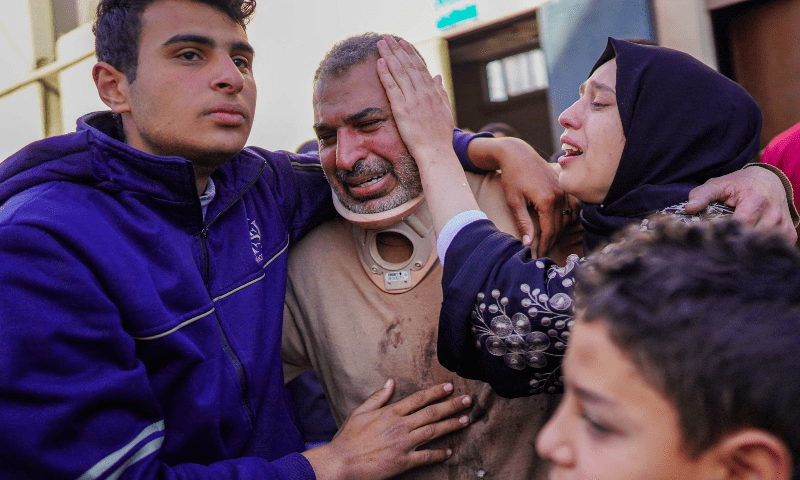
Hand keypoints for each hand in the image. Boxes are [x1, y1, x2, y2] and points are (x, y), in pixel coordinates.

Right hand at [303, 379, 471, 479]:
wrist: (340, 462)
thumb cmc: (348, 438)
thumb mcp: (360, 412)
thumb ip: (378, 397)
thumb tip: (390, 382)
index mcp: (390, 412)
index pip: (419, 398)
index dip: (436, 392)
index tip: (449, 387)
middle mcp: (400, 426)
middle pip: (432, 412)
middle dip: (452, 405)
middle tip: (468, 400)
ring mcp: (403, 444)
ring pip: (433, 432)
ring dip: (451, 425)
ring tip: (465, 420)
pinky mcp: (403, 462)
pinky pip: (426, 457)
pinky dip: (438, 454)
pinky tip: (448, 451)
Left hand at [375, 36, 454, 163]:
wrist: (436, 153)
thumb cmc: (440, 137)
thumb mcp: (445, 111)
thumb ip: (441, 92)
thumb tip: (437, 77)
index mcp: (433, 92)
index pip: (420, 68)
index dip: (410, 53)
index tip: (403, 43)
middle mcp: (424, 93)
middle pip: (408, 66)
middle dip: (397, 50)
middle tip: (388, 38)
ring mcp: (413, 100)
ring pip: (400, 73)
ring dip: (389, 56)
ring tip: (381, 44)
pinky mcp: (402, 110)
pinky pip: (392, 88)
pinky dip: (386, 74)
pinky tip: (379, 63)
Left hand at [686, 166, 796, 242]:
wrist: (770, 180)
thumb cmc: (740, 184)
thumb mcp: (719, 184)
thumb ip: (703, 195)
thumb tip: (689, 208)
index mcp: (755, 200)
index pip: (740, 225)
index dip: (724, 234)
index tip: (711, 239)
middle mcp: (773, 213)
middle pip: (751, 239)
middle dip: (734, 243)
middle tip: (719, 246)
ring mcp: (783, 224)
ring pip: (762, 246)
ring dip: (747, 248)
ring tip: (733, 245)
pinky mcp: (789, 232)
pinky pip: (775, 248)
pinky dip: (761, 250)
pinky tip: (749, 246)